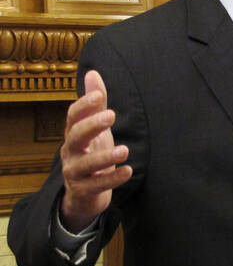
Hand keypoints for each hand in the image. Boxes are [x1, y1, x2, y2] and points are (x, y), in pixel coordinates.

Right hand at [59, 70, 131, 232]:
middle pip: (75, 136)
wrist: (83, 193)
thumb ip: (95, 103)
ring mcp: (75, 172)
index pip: (73, 116)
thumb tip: (92, 72)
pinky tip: (128, 171)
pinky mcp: (84, 190)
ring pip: (86, 164)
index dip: (84, 105)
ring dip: (105, 157)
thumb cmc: (91, 153)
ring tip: (124, 151)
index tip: (99, 95)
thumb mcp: (94, 127)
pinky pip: (97, 185)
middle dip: (92, 125)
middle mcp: (70, 151)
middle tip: (112, 115)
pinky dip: (112, 178)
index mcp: (74, 134)